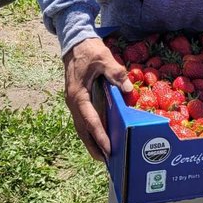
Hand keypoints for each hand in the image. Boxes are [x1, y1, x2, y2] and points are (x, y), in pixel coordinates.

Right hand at [63, 35, 133, 160]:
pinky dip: (89, 130)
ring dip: (90, 140)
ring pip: (80, 126)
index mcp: (78, 95)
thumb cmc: (89, 50)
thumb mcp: (104, 58)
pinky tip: (98, 136)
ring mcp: (74, 101)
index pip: (90, 119)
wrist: (74, 42)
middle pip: (82, 129)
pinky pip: (82, 118)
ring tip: (101, 155)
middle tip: (104, 161)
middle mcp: (73, 101)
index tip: (108, 148)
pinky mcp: (77, 98)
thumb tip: (129, 89)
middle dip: (92, 145)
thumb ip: (116, 73)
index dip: (99, 135)